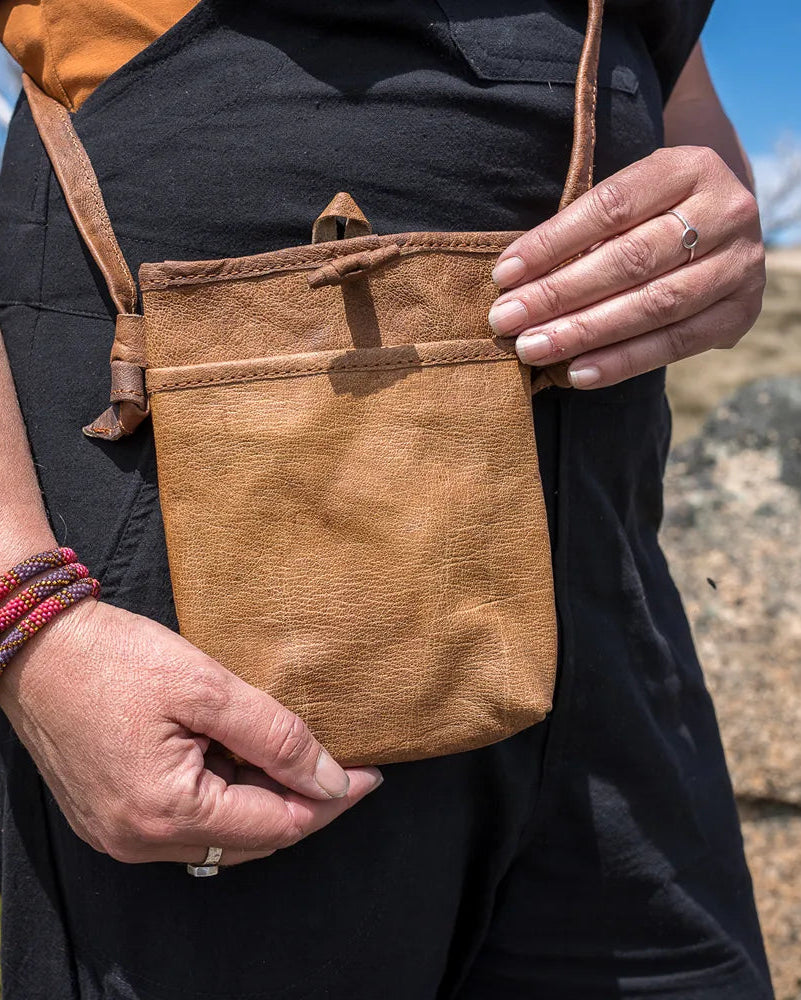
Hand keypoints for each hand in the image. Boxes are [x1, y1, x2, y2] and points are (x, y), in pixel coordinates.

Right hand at [0, 599, 381, 865]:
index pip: (277, 825)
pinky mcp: (111, 817)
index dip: (331, 800)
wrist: (34, 647)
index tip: (372, 773)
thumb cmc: (112, 658)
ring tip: (297, 757)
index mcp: (165, 813)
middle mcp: (140, 841)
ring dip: (264, 802)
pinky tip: (244, 761)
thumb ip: (275, 736)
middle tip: (344, 765)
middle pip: (251, 840)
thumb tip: (331, 779)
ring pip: (221, 836)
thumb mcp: (206, 687)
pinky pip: (188, 825)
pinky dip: (226, 798)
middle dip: (303, 804)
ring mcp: (120, 834)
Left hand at [488, 145, 765, 387]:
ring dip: (584, 332)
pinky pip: (676, 344)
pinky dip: (623, 361)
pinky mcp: (741, 312)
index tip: (505, 273)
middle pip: (631, 259)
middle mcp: (726, 211)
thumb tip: (517, 280)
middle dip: (560, 294)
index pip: (612, 207)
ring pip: (653, 304)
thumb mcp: (631, 199)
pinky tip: (579, 372)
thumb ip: (587, 229)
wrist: (726, 233)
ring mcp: (740, 264)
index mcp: (690, 167)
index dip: (553, 242)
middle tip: (507, 319)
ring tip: (533, 348)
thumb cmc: (654, 215)